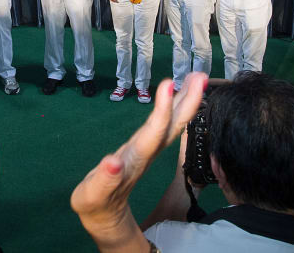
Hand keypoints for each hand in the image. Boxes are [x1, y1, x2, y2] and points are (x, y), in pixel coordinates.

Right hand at [70, 73, 207, 245]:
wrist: (105, 216)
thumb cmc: (95, 204)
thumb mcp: (93, 194)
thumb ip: (104, 180)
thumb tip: (113, 162)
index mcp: (134, 160)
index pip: (153, 132)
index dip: (161, 110)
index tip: (169, 83)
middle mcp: (145, 152)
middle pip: (172, 126)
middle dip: (187, 101)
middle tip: (201, 77)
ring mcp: (146, 149)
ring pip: (171, 123)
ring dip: (184, 101)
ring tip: (196, 79)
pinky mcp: (143, 148)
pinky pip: (162, 124)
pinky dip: (170, 108)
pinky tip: (175, 95)